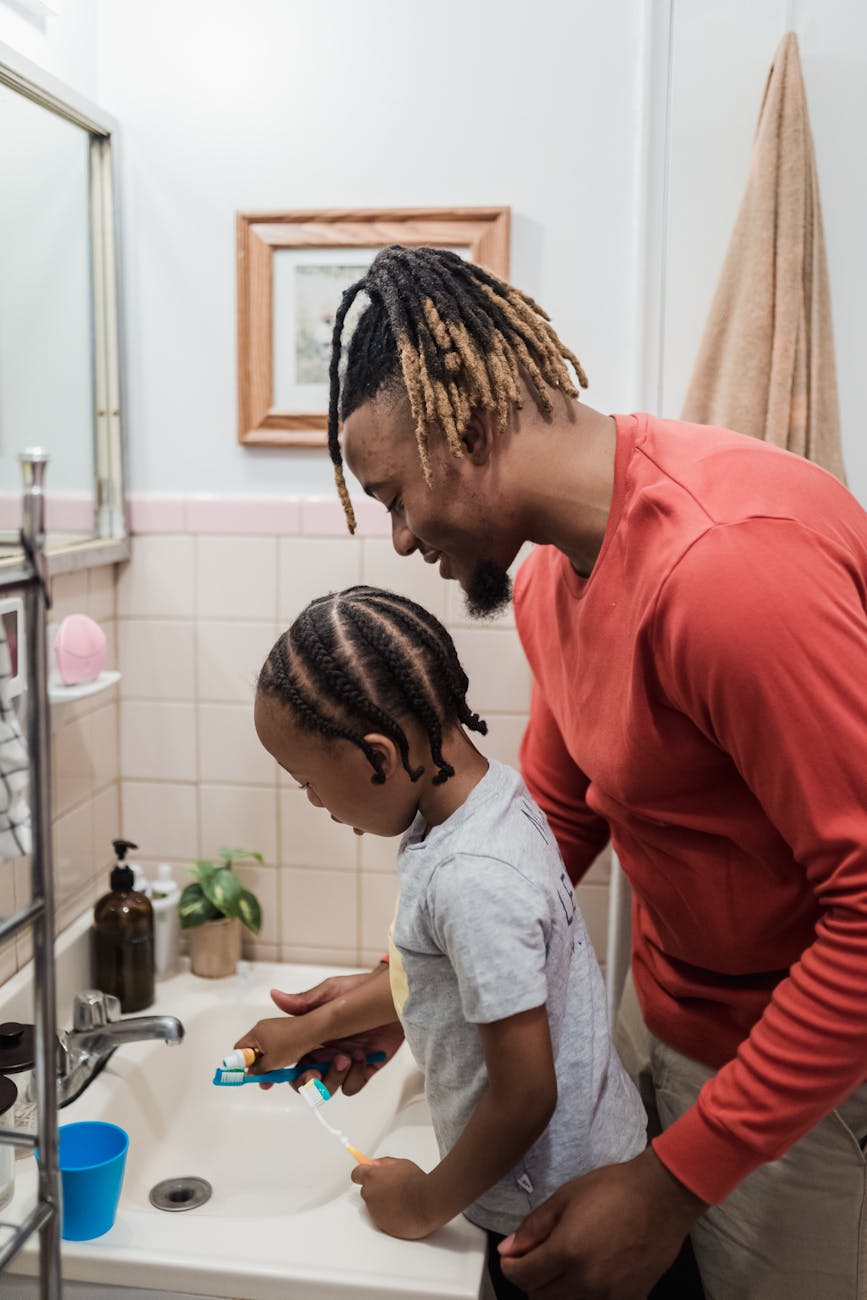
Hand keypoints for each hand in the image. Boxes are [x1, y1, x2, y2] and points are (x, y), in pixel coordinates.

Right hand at [234, 1015, 314, 1073]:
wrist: (312, 1032)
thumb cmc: (290, 1045)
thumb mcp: (270, 1062)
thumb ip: (257, 1069)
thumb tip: (250, 1072)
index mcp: (256, 1032)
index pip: (239, 1048)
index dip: (241, 1062)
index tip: (246, 1073)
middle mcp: (264, 1028)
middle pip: (254, 1050)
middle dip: (258, 1066)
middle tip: (262, 1080)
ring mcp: (275, 1029)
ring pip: (267, 1050)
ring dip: (270, 1064)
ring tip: (275, 1075)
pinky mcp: (286, 1032)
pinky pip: (276, 1047)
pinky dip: (278, 1057)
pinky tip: (284, 1065)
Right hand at [270, 971, 403, 1096]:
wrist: (394, 997)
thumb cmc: (359, 991)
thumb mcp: (330, 994)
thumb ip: (303, 1003)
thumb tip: (275, 996)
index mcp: (310, 1035)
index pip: (286, 1057)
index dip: (274, 1070)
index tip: (268, 1081)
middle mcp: (323, 1051)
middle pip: (303, 1079)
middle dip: (306, 1082)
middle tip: (314, 1074)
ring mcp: (342, 1062)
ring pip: (326, 1087)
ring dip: (333, 1078)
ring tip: (346, 1058)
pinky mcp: (362, 1069)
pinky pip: (351, 1087)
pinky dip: (354, 1077)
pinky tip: (362, 1057)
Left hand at [351, 1157, 438, 1238]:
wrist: (426, 1203)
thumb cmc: (416, 1182)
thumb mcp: (401, 1163)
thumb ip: (384, 1163)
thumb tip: (375, 1165)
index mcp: (372, 1177)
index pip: (356, 1174)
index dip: (362, 1174)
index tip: (366, 1174)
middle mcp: (370, 1195)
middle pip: (366, 1191)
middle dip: (376, 1189)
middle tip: (392, 1187)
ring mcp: (375, 1212)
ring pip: (375, 1206)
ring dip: (383, 1203)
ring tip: (401, 1200)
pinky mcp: (382, 1226)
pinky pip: (383, 1219)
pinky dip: (389, 1216)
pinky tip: (402, 1211)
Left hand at [498, 1147, 705, 1299]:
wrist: (662, 1197)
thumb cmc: (613, 1189)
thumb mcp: (566, 1197)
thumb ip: (534, 1226)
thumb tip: (508, 1250)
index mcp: (566, 1252)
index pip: (522, 1277)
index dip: (511, 1266)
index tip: (513, 1256)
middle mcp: (585, 1282)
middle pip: (540, 1298)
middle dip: (532, 1279)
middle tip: (539, 1256)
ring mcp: (610, 1296)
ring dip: (557, 1289)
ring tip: (566, 1262)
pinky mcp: (630, 1299)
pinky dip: (585, 1294)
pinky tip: (592, 1271)